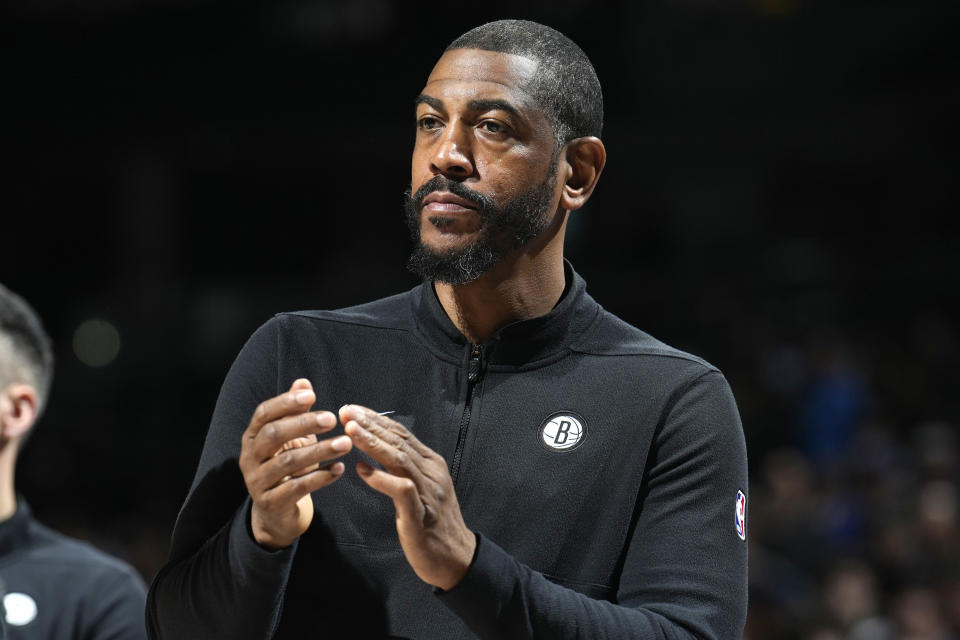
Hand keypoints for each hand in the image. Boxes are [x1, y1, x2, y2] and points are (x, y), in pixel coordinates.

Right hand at [239, 379, 352, 548]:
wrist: (276, 513)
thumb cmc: (286, 467)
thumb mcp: (291, 438)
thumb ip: (294, 412)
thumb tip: (303, 383)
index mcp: (252, 436)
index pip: (264, 414)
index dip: (286, 402)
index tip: (312, 395)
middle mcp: (250, 457)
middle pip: (273, 435)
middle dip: (303, 424)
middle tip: (332, 418)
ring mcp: (257, 481)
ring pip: (288, 462)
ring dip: (320, 451)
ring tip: (346, 443)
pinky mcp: (270, 503)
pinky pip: (297, 488)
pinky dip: (320, 477)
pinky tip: (339, 469)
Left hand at [339, 405, 475, 590]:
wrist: (456, 558)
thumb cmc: (431, 523)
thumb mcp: (420, 489)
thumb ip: (402, 469)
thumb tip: (371, 454)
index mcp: (432, 464)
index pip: (402, 434)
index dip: (376, 419)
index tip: (352, 409)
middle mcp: (432, 473)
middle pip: (399, 442)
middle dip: (370, 425)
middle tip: (346, 411)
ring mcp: (428, 493)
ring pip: (399, 460)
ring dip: (373, 443)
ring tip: (351, 431)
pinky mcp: (421, 515)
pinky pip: (401, 491)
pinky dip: (381, 479)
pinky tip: (362, 471)